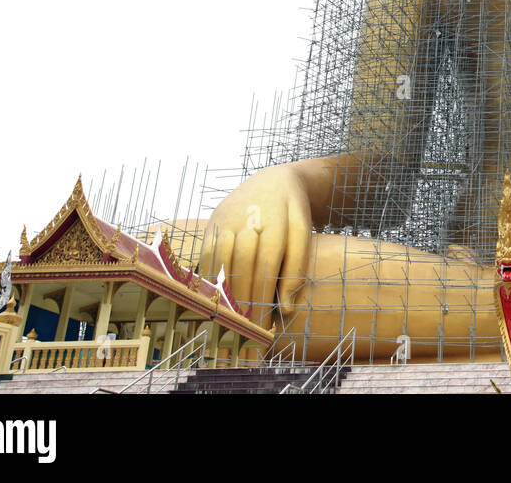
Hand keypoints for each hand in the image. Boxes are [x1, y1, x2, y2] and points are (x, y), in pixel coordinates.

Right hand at [199, 163, 312, 328]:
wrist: (276, 180)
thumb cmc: (293, 214)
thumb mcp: (304, 236)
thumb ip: (297, 270)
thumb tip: (286, 311)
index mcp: (275, 223)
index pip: (266, 268)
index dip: (262, 299)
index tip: (262, 327)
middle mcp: (248, 219)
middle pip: (241, 267)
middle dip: (242, 302)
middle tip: (245, 331)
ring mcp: (227, 219)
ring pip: (221, 262)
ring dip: (224, 294)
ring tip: (230, 319)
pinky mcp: (213, 221)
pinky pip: (206, 254)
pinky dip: (208, 278)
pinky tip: (214, 298)